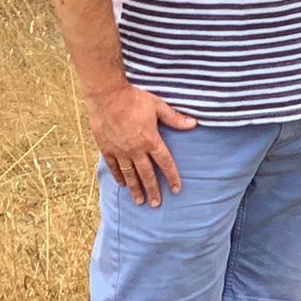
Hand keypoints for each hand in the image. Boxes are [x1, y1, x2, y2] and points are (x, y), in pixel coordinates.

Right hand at [88, 82, 195, 206]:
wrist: (108, 96)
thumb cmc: (134, 99)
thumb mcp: (158, 106)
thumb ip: (175, 118)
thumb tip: (193, 124)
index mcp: (150, 140)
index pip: (165, 162)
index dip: (172, 176)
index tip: (177, 189)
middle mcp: (136, 150)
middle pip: (146, 174)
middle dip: (153, 190)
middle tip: (156, 204)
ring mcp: (120, 151)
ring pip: (129, 174)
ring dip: (135, 188)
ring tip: (139, 201)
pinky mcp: (107, 148)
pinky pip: (114, 166)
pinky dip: (118, 176)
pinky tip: (122, 184)